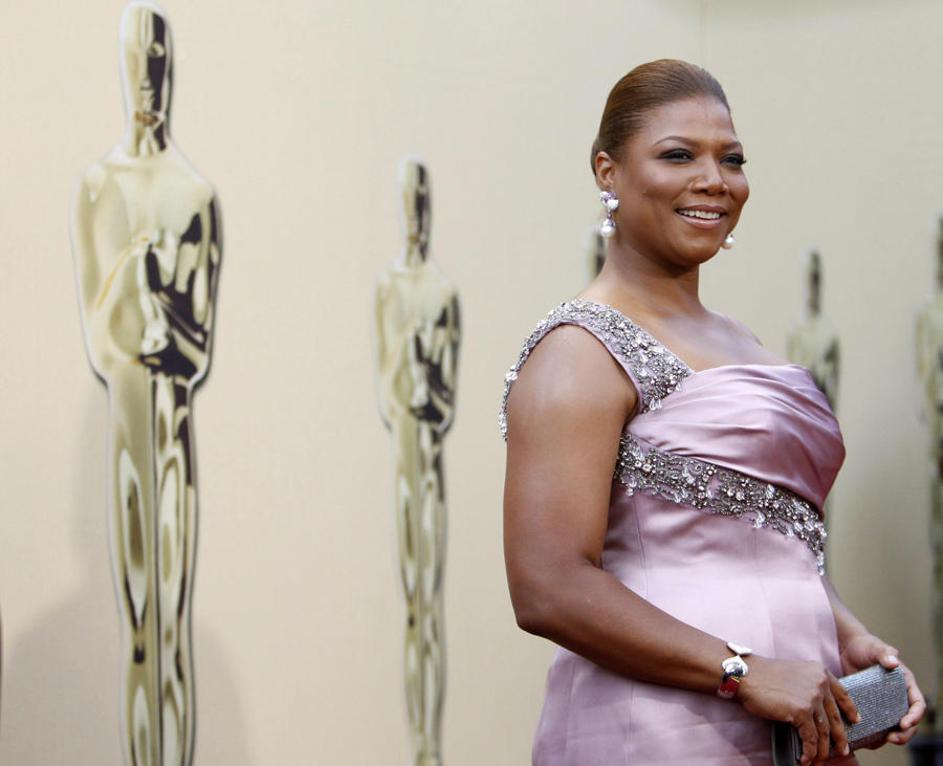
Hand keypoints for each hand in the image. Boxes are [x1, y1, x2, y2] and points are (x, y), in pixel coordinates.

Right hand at [738, 655, 858, 764]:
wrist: (746, 674)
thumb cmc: (763, 675)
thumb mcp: (794, 673)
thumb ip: (808, 685)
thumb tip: (815, 709)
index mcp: (819, 672)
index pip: (842, 693)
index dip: (850, 709)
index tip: (855, 720)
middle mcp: (820, 684)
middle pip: (834, 717)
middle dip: (839, 738)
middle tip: (842, 750)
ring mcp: (812, 698)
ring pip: (823, 732)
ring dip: (821, 750)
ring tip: (817, 760)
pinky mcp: (801, 712)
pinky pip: (810, 739)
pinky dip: (809, 752)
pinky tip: (805, 758)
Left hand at [839, 633, 925, 746]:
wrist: (846, 647)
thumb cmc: (864, 645)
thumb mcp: (875, 648)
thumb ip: (884, 653)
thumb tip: (894, 662)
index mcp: (905, 684)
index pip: (917, 704)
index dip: (915, 716)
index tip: (905, 724)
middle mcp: (898, 695)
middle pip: (908, 720)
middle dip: (905, 733)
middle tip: (892, 739)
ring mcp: (884, 702)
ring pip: (893, 725)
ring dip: (890, 737)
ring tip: (878, 743)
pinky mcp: (871, 706)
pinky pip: (876, 723)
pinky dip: (874, 733)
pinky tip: (865, 740)